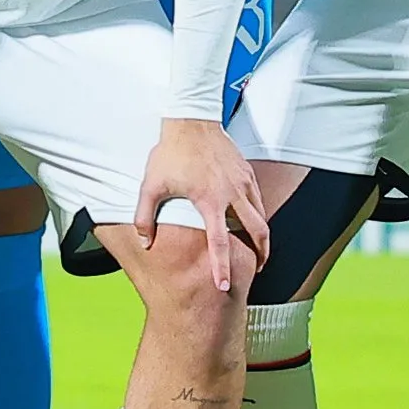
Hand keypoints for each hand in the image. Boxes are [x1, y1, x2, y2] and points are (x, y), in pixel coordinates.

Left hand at [134, 114, 265, 291]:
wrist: (190, 121)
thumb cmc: (169, 154)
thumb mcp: (151, 186)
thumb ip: (145, 217)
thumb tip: (145, 243)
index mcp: (210, 201)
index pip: (220, 243)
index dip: (223, 267)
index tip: (224, 286)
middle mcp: (232, 194)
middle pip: (257, 233)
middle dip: (260, 255)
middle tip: (257, 270)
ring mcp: (243, 183)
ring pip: (262, 216)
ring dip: (262, 236)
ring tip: (259, 250)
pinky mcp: (247, 173)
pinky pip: (259, 200)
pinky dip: (259, 215)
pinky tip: (252, 222)